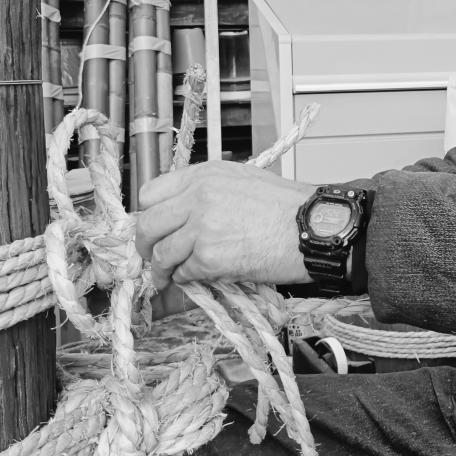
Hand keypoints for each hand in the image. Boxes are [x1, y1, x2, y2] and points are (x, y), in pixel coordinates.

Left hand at [135, 162, 317, 290]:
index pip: (151, 193)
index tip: (153, 228)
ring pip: (162, 254)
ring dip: (163, 269)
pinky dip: (188, 279)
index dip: (148, 214)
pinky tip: (198, 278)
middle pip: (148, 225)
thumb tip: (180, 212)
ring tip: (169, 277)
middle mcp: (197, 197)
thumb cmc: (285, 207)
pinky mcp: (210, 258)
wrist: (310, 229)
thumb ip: (206, 191)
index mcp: (204, 175)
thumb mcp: (241, 179)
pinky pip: (184, 273)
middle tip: (150, 256)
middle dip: (144, 246)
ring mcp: (201, 228)